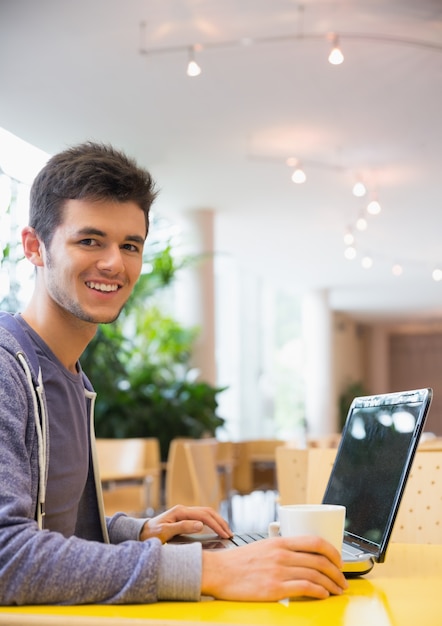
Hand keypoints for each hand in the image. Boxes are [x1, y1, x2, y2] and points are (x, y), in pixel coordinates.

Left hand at [140, 504, 232, 542]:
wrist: (142, 532)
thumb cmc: (151, 533)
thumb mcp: (165, 532)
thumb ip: (183, 527)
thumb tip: (201, 525)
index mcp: (181, 511)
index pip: (204, 516)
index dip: (216, 525)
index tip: (224, 534)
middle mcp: (184, 509)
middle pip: (208, 512)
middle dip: (220, 522)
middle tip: (229, 533)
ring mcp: (185, 513)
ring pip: (206, 513)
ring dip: (217, 521)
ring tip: (226, 530)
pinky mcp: (185, 517)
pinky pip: (202, 517)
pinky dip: (212, 521)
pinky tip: (216, 527)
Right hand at [201, 535, 348, 600]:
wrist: (219, 571)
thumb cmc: (239, 561)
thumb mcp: (263, 547)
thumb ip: (282, 549)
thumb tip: (301, 555)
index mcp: (280, 542)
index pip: (316, 541)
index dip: (334, 552)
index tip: (340, 561)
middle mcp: (282, 554)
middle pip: (320, 560)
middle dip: (338, 572)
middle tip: (343, 580)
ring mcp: (279, 571)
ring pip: (316, 575)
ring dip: (332, 584)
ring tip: (337, 590)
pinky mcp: (275, 588)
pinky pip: (305, 588)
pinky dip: (319, 592)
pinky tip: (323, 595)